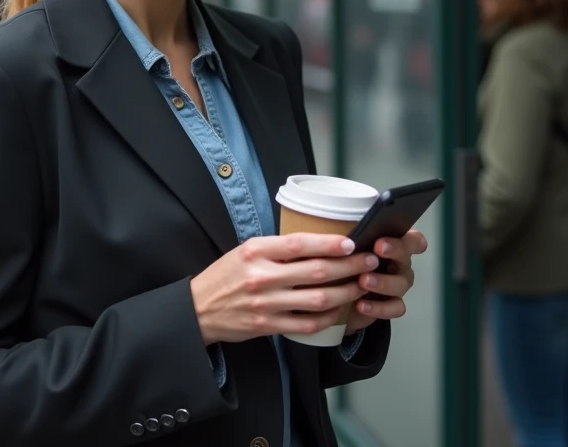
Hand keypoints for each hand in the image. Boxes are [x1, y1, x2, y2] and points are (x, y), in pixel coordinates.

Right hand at [190, 233, 378, 344]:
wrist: (198, 309)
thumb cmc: (225, 276)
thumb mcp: (245, 251)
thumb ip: (277, 248)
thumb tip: (317, 241)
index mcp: (256, 252)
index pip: (299, 244)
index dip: (329, 243)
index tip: (351, 242)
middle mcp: (262, 277)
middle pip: (316, 272)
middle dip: (349, 266)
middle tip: (368, 261)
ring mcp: (266, 304)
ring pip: (318, 299)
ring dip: (346, 292)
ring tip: (361, 285)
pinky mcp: (268, 326)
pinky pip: (308, 323)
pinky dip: (329, 317)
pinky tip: (340, 309)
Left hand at [344, 229, 428, 334]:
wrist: (341, 297)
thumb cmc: (347, 265)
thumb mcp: (348, 249)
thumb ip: (353, 241)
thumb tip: (347, 234)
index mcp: (393, 246)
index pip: (412, 239)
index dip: (404, 239)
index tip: (381, 241)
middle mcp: (400, 264)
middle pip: (406, 257)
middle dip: (394, 251)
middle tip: (376, 250)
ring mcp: (398, 286)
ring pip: (401, 283)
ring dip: (383, 282)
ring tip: (363, 281)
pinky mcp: (392, 306)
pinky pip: (395, 308)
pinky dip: (379, 307)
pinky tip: (362, 305)